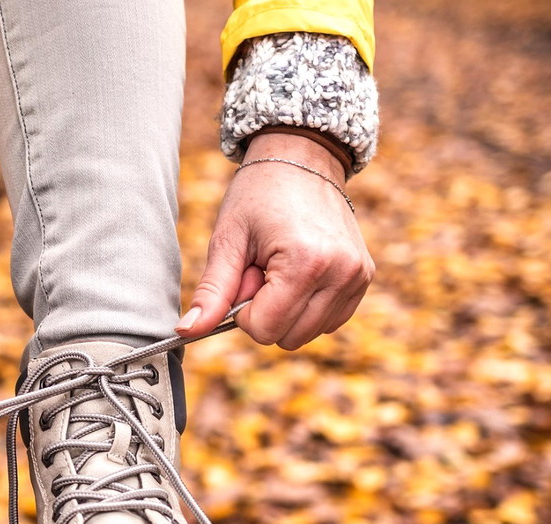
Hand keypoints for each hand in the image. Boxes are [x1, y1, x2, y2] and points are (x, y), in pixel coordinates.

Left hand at [176, 132, 374, 349]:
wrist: (302, 159)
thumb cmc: (258, 195)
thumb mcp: (228, 240)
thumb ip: (212, 291)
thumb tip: (186, 331)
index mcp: (305, 263)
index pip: (264, 329)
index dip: (244, 310)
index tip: (246, 273)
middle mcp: (341, 273)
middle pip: (288, 338)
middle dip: (266, 310)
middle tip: (263, 267)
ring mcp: (357, 277)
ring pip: (309, 334)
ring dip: (287, 309)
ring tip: (281, 266)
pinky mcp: (364, 278)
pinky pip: (329, 321)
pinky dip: (308, 307)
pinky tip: (301, 272)